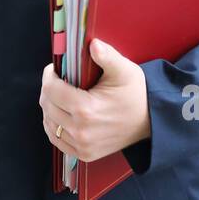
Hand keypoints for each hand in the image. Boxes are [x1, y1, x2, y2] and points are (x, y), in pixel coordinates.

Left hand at [40, 39, 149, 162]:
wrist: (151, 121)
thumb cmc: (137, 94)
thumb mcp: (124, 70)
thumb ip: (107, 56)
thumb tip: (93, 44)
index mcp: (86, 109)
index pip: (51, 90)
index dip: (49, 76)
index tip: (55, 69)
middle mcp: (81, 131)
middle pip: (47, 105)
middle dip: (49, 89)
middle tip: (57, 80)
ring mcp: (82, 145)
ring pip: (49, 123)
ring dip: (50, 107)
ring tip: (59, 96)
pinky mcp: (84, 154)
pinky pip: (56, 139)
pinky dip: (54, 126)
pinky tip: (60, 114)